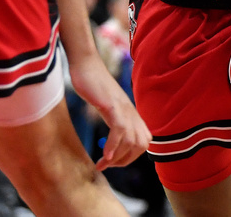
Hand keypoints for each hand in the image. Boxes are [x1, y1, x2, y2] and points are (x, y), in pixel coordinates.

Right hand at [68, 54, 150, 170]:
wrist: (86, 65)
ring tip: (101, 164)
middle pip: (141, 144)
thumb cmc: (93, 86)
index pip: (144, 142)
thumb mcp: (107, 106)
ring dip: (117, 157)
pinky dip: (114, 145)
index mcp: (131, 113)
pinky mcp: (112, 104)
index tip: (112, 163)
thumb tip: (115, 138)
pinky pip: (120, 129)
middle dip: (124, 161)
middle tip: (105, 166)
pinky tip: (105, 155)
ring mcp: (123, 108)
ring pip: (132, 139)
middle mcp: (131, 112)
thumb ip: (114, 119)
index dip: (130, 157)